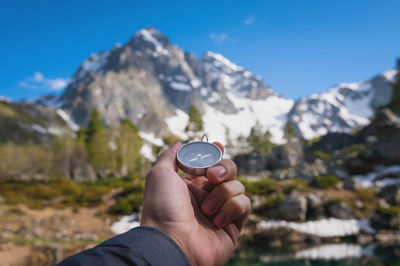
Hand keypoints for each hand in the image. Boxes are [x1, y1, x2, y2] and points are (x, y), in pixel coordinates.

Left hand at [141, 142, 250, 265]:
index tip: (218, 146)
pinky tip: (217, 220)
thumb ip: (171, 156)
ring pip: (238, 186)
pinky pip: (244, 204)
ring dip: (223, 194)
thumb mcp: (159, 175)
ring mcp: (221, 210)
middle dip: (223, 168)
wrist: (171, 242)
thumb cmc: (162, 208)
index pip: (210, 163)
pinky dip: (232, 207)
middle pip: (229, 170)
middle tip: (212, 176)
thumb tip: (180, 144)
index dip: (216, 153)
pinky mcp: (233, 225)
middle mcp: (206, 195)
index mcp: (190, 184)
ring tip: (206, 210)